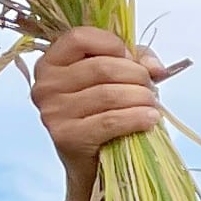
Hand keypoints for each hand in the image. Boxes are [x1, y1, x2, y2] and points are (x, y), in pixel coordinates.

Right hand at [31, 26, 177, 200]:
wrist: (92, 163)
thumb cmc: (103, 112)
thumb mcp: (116, 77)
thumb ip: (136, 60)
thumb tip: (156, 67)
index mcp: (50, 62)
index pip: (79, 37)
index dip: (113, 44)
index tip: (131, 59)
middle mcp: (44, 85)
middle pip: (102, 67)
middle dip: (137, 75)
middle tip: (150, 88)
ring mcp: (52, 112)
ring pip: (109, 93)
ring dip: (141, 97)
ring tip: (152, 104)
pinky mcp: (66, 137)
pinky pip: (110, 120)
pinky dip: (137, 117)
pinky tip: (151, 118)